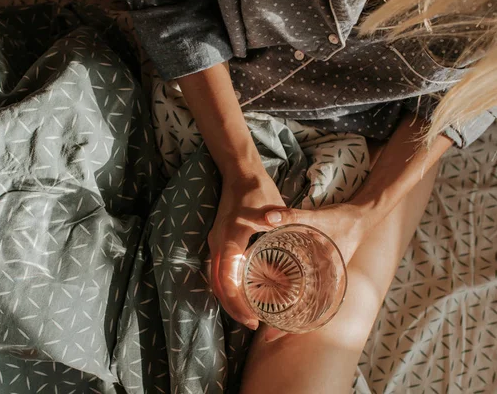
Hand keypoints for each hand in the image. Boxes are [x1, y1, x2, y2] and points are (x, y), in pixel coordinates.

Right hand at [208, 170, 285, 330]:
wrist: (239, 172)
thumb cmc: (256, 189)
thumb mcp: (270, 205)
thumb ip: (275, 219)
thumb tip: (280, 228)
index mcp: (230, 239)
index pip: (227, 279)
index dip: (237, 302)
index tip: (252, 318)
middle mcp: (218, 244)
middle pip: (218, 285)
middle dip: (233, 307)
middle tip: (252, 324)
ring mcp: (216, 243)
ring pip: (216, 279)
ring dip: (229, 298)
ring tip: (247, 314)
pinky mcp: (219, 241)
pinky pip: (219, 270)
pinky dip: (227, 286)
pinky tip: (242, 293)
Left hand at [260, 202, 371, 341]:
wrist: (361, 217)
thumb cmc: (342, 220)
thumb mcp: (317, 217)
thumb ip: (291, 216)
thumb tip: (266, 217)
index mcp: (328, 279)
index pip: (309, 312)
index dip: (289, 327)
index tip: (268, 337)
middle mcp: (326, 284)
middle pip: (304, 312)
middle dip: (282, 321)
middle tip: (260, 331)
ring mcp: (323, 279)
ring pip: (303, 302)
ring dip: (284, 308)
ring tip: (260, 314)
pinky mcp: (318, 271)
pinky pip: (303, 287)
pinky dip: (289, 290)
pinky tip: (273, 289)